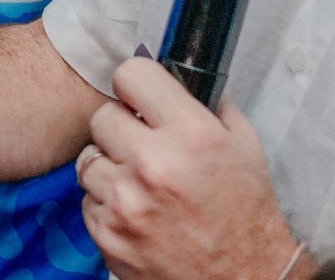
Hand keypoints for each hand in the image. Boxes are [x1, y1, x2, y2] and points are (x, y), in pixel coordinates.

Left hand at [76, 59, 300, 279]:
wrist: (243, 279)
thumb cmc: (246, 213)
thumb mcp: (244, 145)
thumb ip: (209, 104)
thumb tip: (175, 73)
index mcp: (191, 134)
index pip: (131, 74)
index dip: (135, 83)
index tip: (139, 94)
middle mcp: (153, 165)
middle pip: (101, 116)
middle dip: (121, 126)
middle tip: (141, 143)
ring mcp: (126, 203)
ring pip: (88, 158)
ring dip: (110, 166)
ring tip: (139, 180)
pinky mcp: (108, 235)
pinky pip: (88, 200)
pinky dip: (107, 203)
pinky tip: (136, 210)